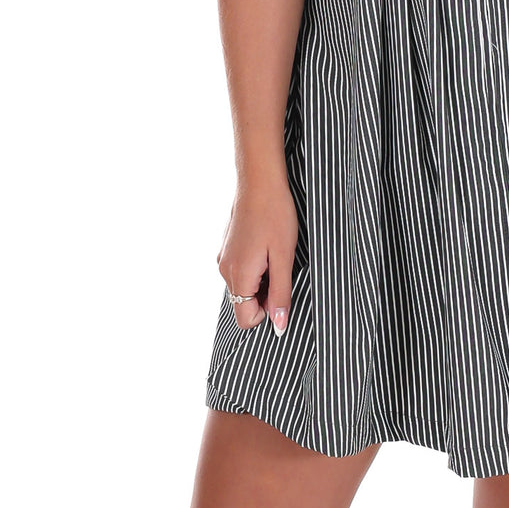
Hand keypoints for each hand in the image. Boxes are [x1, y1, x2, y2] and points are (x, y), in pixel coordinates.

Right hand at [216, 178, 297, 334]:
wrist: (259, 181)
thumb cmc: (275, 214)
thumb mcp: (285, 256)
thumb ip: (280, 293)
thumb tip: (278, 326)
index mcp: (238, 275)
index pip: (246, 319)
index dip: (268, 311)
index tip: (281, 286)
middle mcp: (225, 270)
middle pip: (244, 304)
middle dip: (265, 294)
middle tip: (281, 266)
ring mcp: (224, 258)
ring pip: (244, 287)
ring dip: (262, 279)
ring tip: (275, 252)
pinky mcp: (227, 249)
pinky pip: (241, 272)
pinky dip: (255, 267)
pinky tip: (266, 245)